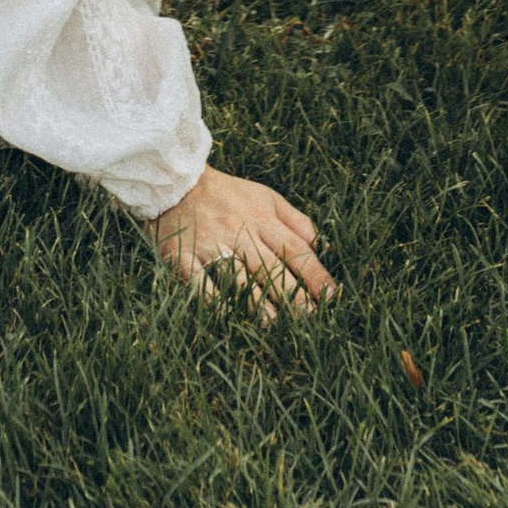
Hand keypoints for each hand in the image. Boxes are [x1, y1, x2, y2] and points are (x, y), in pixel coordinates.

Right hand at [150, 168, 333, 311]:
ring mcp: (211, 246)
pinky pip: (198, 283)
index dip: (316, 275)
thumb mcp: (265, 197)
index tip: (333, 298)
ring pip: (238, 277)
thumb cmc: (227, 194)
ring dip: (257, 303)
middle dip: (293, 296)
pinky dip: (212, 301)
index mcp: (262, 218)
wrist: (175, 181)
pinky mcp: (182, 257)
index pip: (296, 250)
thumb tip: (320, 245)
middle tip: (312, 322)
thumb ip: (294, 220)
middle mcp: (239, 232)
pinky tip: (225, 317)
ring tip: (275, 326)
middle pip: (271, 269)